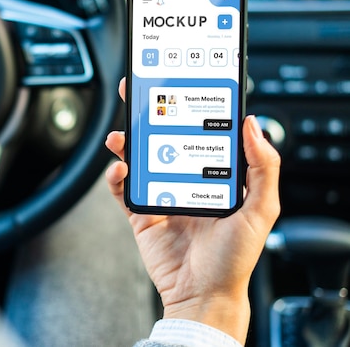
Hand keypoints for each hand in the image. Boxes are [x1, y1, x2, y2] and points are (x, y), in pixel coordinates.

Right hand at [104, 78, 280, 343]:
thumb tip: (253, 125)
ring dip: (125, 143)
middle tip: (136, 94)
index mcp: (214, 175)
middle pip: (163, 138)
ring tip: (120, 136)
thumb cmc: (234, 259)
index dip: (189, 108)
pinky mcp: (141, 213)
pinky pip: (122, 189)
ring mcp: (161, 195)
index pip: (201, 132)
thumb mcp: (261, 210)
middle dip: (148, 115)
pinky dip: (116, 177)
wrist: (202, 294)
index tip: (179, 86)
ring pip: (138, 159)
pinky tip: (119, 171)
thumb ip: (263, 167)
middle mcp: (186, 180)